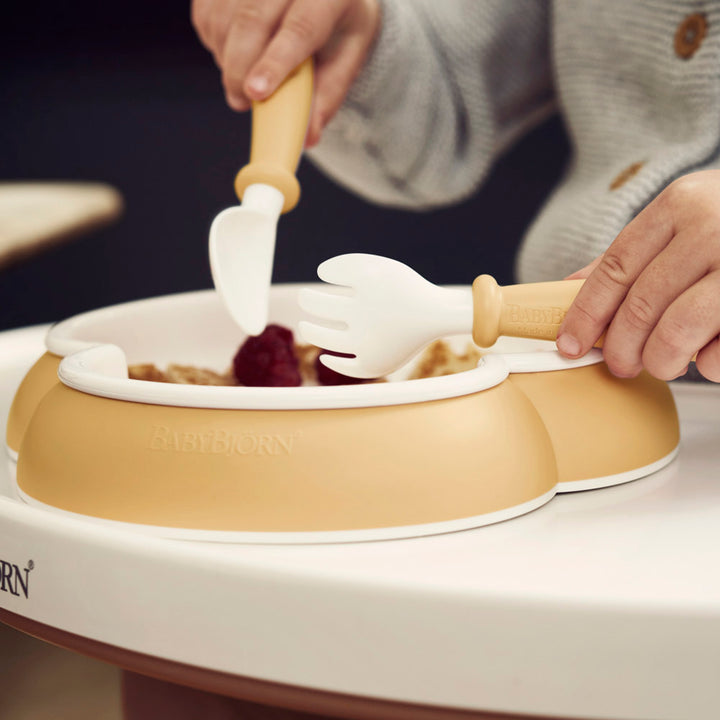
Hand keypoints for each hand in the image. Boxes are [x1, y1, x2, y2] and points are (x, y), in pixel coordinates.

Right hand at [191, 0, 380, 145]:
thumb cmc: (337, 26)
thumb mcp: (346, 59)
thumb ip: (327, 97)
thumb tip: (309, 137)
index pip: (299, 29)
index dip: (274, 63)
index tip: (256, 94)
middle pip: (253, 19)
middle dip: (240, 68)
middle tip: (240, 102)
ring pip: (224, 16)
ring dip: (225, 58)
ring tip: (243, 78)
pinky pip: (206, 12)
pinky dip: (214, 41)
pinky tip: (234, 52)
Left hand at [556, 170, 719, 381]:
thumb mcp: (684, 220)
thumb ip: (632, 255)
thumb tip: (568, 289)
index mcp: (681, 205)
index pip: (615, 268)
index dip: (586, 313)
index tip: (570, 344)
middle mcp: (715, 226)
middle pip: (641, 305)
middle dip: (621, 348)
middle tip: (619, 365)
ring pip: (678, 330)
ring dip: (660, 360)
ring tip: (661, 364)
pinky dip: (708, 365)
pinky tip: (707, 357)